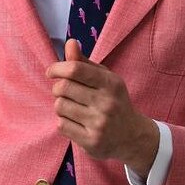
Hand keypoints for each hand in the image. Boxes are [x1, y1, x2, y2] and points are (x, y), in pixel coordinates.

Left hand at [47, 39, 158, 175]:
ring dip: (61, 105)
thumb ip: (84, 62)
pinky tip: (76, 122)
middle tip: (65, 92)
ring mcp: (99, 124)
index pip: (76, 69)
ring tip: (73, 108)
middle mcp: (106, 103)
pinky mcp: (91, 141)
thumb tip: (70, 43)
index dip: (57, 68)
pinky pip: (61, 125)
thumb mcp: (105, 79)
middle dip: (58, 88)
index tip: (51, 72)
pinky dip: (64, 122)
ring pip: (60, 106)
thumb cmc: (114, 102)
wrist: (132, 136)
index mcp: (111, 84)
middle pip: (63, 87)